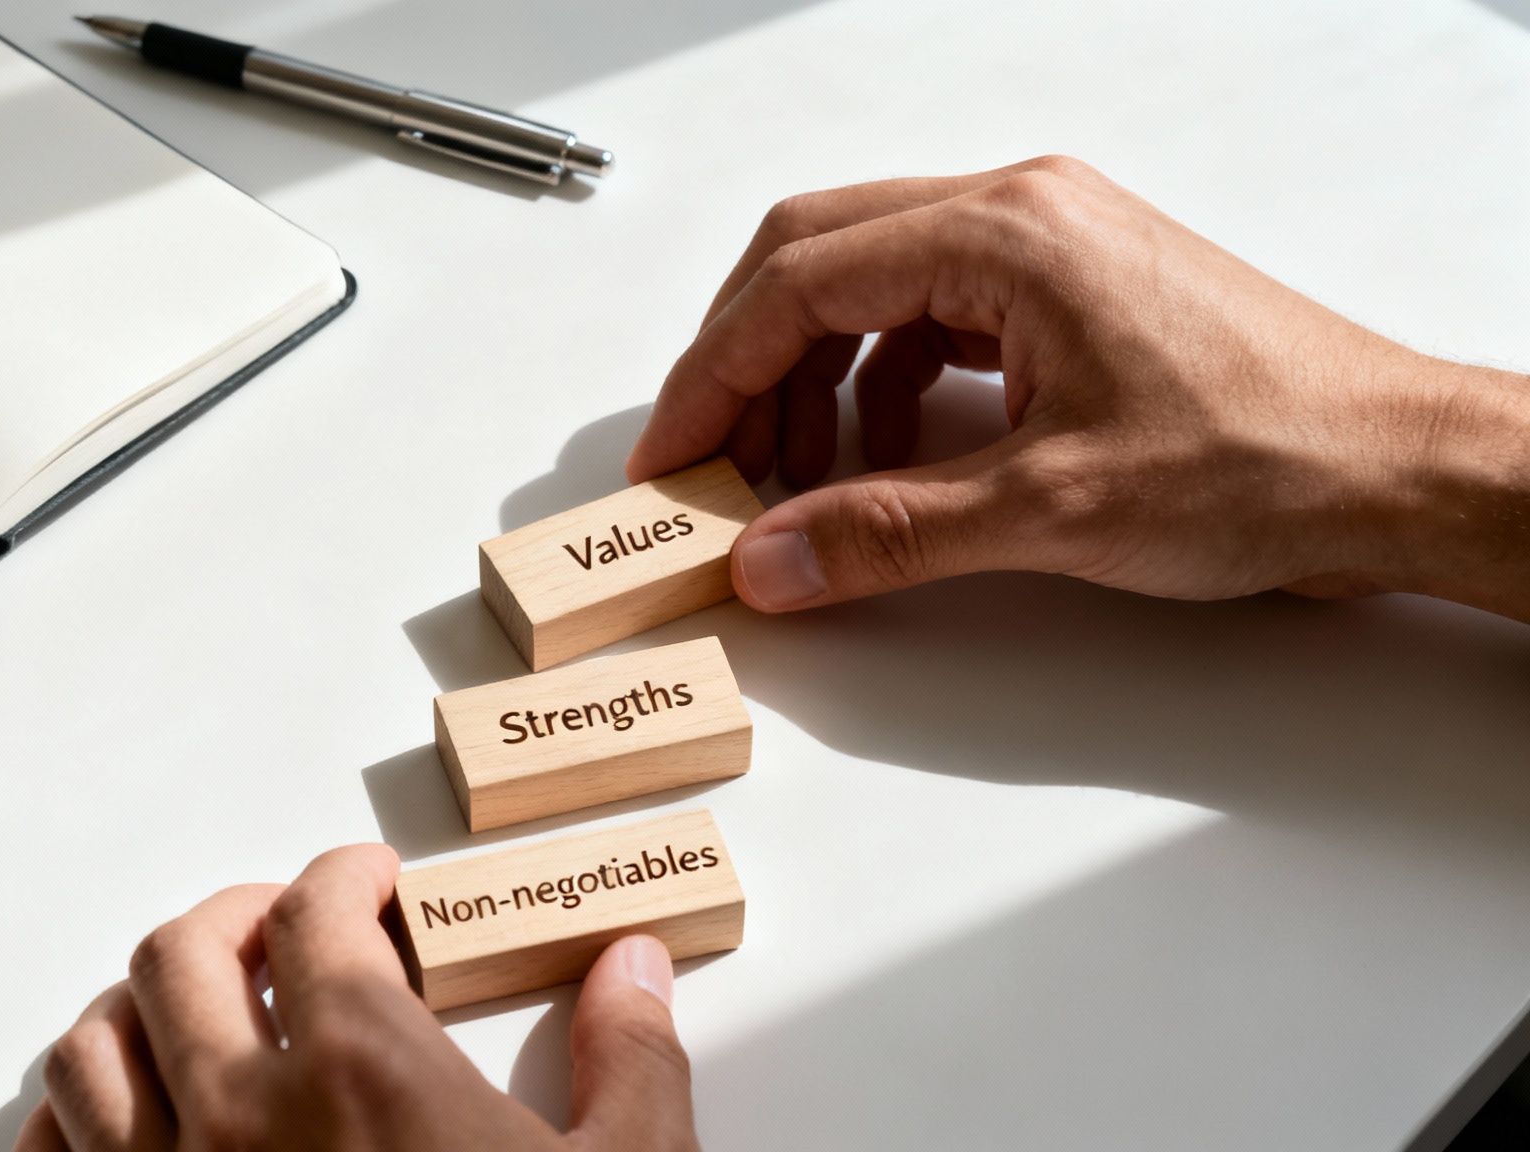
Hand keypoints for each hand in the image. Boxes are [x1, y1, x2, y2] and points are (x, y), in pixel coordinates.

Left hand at [14, 844, 700, 1151]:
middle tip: (285, 926)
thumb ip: (633, 1061)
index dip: (345, 875)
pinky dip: (69, 1119)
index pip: (316, 909)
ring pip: (92, 1048)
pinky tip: (121, 1118)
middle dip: (236, 916)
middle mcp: (240, 1114)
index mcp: (361, 1067)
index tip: (368, 883)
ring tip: (195, 1011)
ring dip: (139, 1008)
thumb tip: (635, 970)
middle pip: (181, 951)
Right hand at [628, 156, 1529, 621]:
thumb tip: (768, 558)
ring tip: (793, 484)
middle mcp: (1019, 215)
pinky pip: (930, 320)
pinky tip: (880, 460)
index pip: (801, 281)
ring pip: (868, 289)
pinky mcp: (1068, 296)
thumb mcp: (1050, 511)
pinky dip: (879, 389)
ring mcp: (1046, 249)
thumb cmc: (1269, 460)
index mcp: (1006, 232)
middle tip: (706, 464)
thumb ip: (886, 533)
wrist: (1399, 471)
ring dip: (810, 383)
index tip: (670, 456)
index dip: (712, 375)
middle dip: (745, 367)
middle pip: (817, 260)